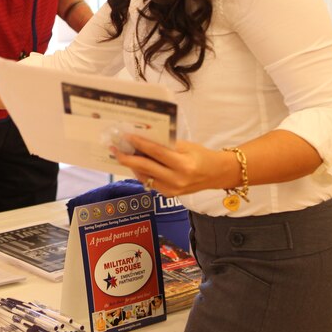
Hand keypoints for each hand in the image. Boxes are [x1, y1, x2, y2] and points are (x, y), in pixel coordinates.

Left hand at [111, 135, 225, 196]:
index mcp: (183, 165)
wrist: (216, 174)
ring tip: (121, 155)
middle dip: (128, 157)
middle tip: (115, 149)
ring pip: (145, 176)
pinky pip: (150, 183)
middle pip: (146, 167)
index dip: (140, 143)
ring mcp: (172, 190)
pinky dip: (141, 173)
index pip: (156, 152)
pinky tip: (135, 164)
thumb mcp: (187, 146)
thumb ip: (166, 145)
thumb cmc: (202, 155)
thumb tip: (143, 139)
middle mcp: (177, 179)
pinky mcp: (169, 195)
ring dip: (132, 165)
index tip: (126, 136)